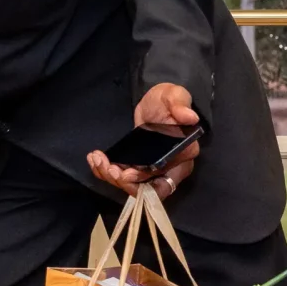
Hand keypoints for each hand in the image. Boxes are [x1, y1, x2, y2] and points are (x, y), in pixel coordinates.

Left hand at [86, 83, 199, 199]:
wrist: (155, 101)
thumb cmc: (168, 99)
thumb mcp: (174, 96)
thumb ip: (180, 105)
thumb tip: (191, 117)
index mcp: (183, 155)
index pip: (165, 182)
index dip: (145, 181)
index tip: (126, 173)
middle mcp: (169, 168)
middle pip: (146, 189)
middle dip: (123, 182)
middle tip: (107, 167)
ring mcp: (151, 169)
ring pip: (131, 185)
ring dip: (111, 176)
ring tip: (97, 159)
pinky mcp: (137, 165)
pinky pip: (121, 175)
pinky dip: (105, 171)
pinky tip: (95, 158)